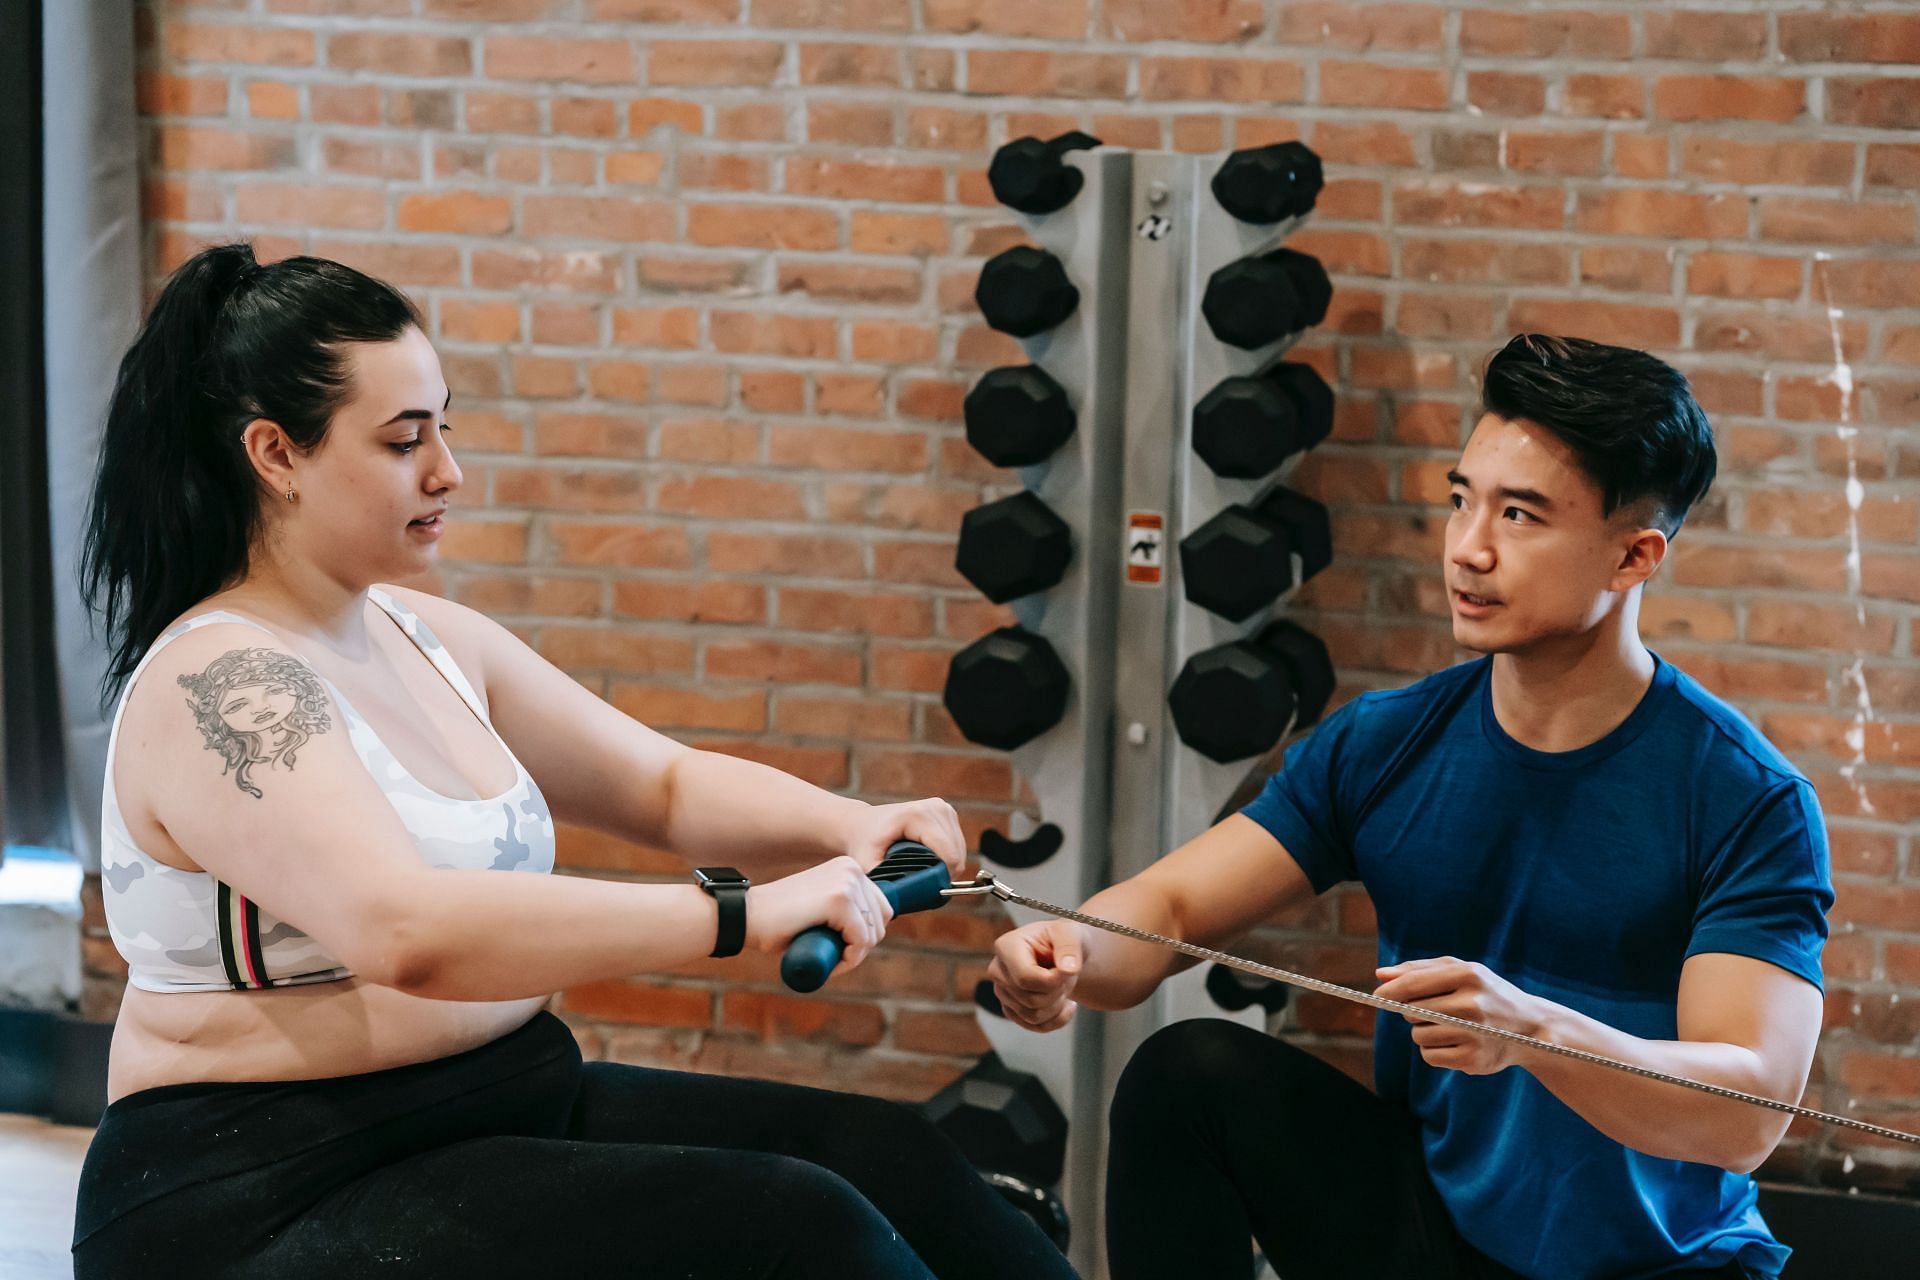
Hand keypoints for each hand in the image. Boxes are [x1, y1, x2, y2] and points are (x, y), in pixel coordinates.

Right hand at [745, 856, 893, 972]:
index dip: (865, 934)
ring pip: (873, 933)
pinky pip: (861, 941)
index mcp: (849, 868)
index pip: (882, 907)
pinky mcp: (840, 900)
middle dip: (862, 945)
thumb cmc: (779, 921)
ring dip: (854, 954)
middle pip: (882, 920)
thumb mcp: (821, 908)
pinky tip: (831, 964)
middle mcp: (852, 870)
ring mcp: (847, 883)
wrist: (746, 916)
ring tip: (829, 960)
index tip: (841, 947)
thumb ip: (845, 910)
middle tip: (835, 956)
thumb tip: (874, 931)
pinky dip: (849, 960)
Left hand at [842, 798, 966, 880]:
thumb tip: (901, 900)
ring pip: (960, 851)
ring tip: (923, 873)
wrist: (863, 823)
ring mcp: (944, 808)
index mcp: (919, 816)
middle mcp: (936, 808)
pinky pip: (958, 845)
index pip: (949, 856)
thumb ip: (884, 882)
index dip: (941, 879)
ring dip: (946, 867)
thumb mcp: (866, 863)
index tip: (923, 889)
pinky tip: (929, 861)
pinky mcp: (948, 812)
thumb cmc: (864, 843)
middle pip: (957, 855)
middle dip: (943, 874)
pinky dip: (947, 857)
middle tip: (921, 883)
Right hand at [988, 919, 1086, 1031]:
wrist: (1063, 954)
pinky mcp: (1010, 1009)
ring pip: (1033, 1016)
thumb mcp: (1070, 933)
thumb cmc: (1062, 940)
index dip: (1053, 981)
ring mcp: (1002, 992)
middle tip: (1065, 975)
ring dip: (1058, 1006)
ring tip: (1063, 986)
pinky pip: (1035, 1027)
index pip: (1025, 978)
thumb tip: (1068, 969)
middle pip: (1030, 1000)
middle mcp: (997, 970)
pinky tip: (1065, 1003)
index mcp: (1006, 946)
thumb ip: (1070, 948)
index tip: (1069, 969)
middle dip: (1057, 992)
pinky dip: (1057, 1019)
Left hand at [1372, 956, 1547, 1075]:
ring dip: (1424, 1032)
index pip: (1414, 984)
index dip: (1390, 991)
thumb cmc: (1485, 993)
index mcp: (1468, 975)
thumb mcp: (1460, 971)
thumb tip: (1380, 975)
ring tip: (1450, 1026)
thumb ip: (1419, 969)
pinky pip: (1430, 1056)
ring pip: (1418, 1036)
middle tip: (1436, 1010)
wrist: (1530, 1027)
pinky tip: (1455, 1043)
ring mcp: (1474, 1034)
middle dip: (1413, 1012)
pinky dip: (1434, 1051)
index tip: (1376, 996)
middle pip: (1412, 1012)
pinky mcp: (1474, 1060)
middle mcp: (1472, 1004)